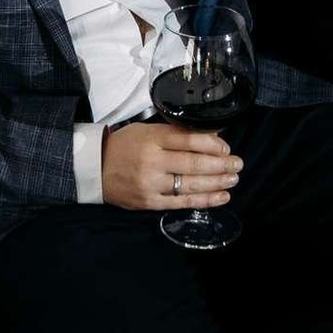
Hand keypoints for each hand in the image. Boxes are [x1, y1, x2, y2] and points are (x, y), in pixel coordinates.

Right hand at [101, 123, 241, 210]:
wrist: (94, 168)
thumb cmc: (123, 146)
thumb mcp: (145, 131)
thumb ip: (174, 133)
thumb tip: (211, 137)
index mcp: (151, 138)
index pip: (188, 140)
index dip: (212, 144)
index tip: (226, 148)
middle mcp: (152, 160)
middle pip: (194, 163)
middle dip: (221, 164)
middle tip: (238, 164)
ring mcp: (151, 183)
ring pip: (191, 184)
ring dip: (217, 182)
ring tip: (233, 179)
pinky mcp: (150, 202)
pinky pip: (182, 202)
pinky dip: (205, 200)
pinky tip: (221, 196)